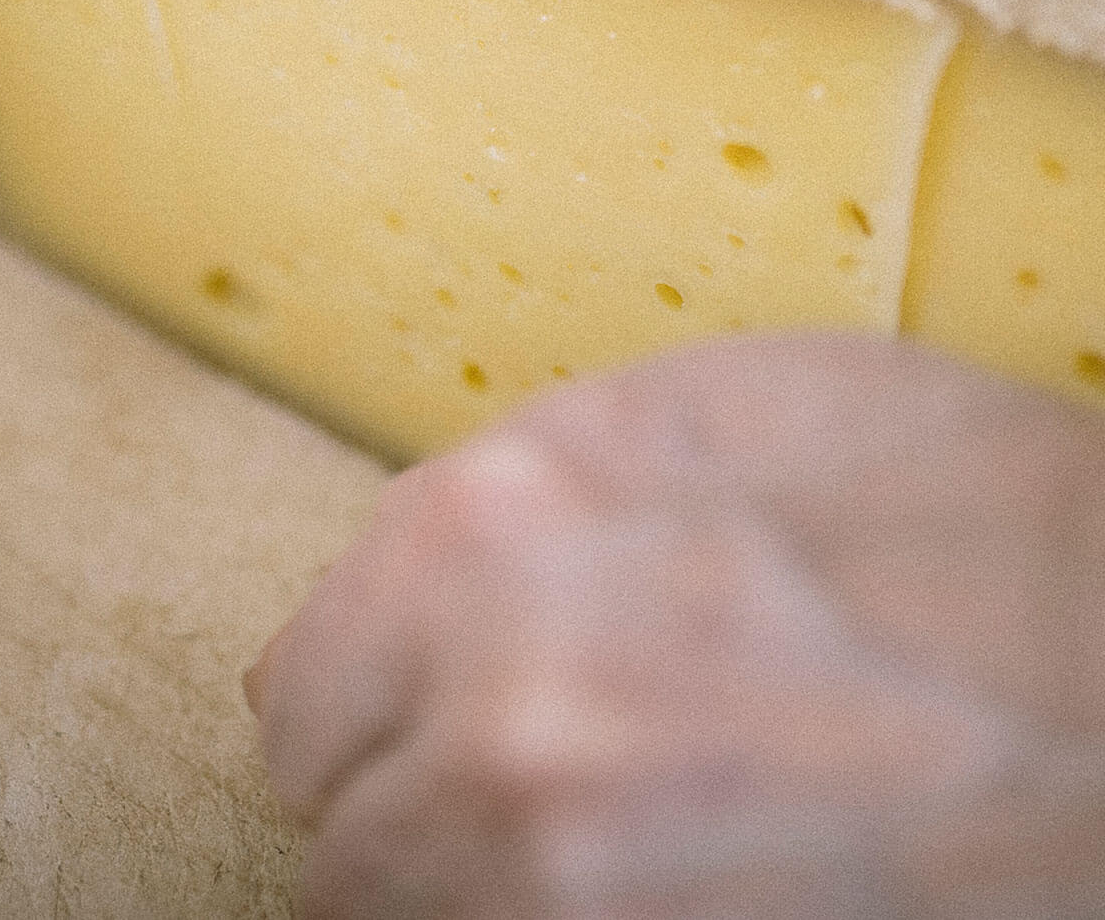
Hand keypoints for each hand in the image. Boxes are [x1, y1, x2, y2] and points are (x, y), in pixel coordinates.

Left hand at [248, 335, 1104, 918]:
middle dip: (414, 814)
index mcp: (481, 554)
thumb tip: (431, 556)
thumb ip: (531, 480)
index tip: (420, 713)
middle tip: (525, 788)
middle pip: (348, 850)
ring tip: (611, 841)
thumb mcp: (720, 406)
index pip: (302, 694)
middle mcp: (494, 743)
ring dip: (479, 897)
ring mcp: (565, 904)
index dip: (368, 700)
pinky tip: (662, 887)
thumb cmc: (975, 517)